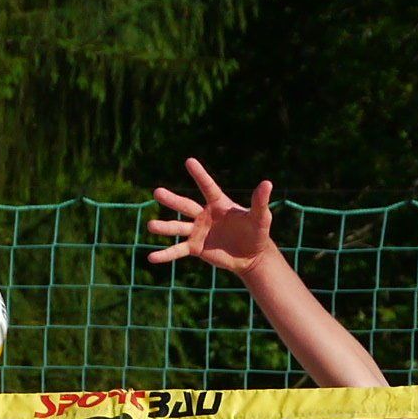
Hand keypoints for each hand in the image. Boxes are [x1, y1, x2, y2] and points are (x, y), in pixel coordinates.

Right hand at [146, 160, 278, 276]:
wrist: (251, 255)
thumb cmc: (256, 232)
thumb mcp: (261, 218)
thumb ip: (260, 202)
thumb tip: (267, 183)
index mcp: (218, 204)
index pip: (207, 187)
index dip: (199, 175)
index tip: (189, 161)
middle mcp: (204, 215)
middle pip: (185, 206)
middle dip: (172, 200)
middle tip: (157, 192)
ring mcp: (198, 232)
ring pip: (177, 228)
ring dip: (164, 227)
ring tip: (150, 226)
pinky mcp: (195, 248)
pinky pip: (178, 250)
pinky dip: (165, 255)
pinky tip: (151, 257)